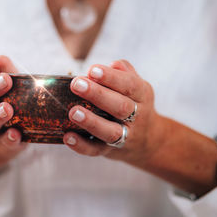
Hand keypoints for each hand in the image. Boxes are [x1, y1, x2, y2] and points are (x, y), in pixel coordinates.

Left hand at [63, 59, 216, 195]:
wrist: (149, 141)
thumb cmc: (134, 104)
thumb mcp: (136, 86)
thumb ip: (124, 73)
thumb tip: (111, 65)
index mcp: (142, 96)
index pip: (130, 85)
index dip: (111, 77)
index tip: (92, 70)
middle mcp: (137, 117)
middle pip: (120, 107)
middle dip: (98, 95)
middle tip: (77, 84)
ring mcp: (125, 137)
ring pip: (110, 132)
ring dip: (91, 122)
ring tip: (73, 112)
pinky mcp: (110, 151)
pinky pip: (96, 150)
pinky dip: (81, 145)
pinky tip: (67, 137)